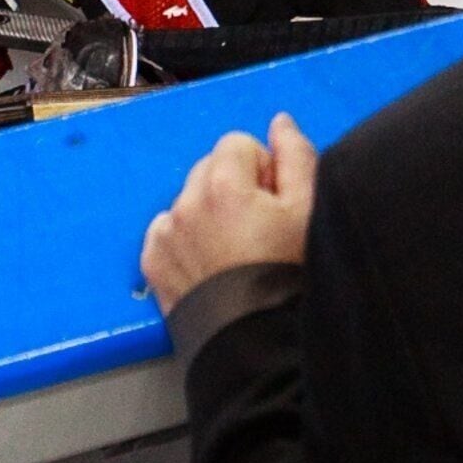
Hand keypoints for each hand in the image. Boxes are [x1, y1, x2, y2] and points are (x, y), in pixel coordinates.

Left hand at [140, 114, 316, 309]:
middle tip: (259, 228)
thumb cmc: (288, 276)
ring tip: (236, 251)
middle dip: (233, 187)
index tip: (274, 202)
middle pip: (210, 169)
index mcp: (223, 184)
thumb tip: (279, 124)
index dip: (262, 169)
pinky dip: (186, 239)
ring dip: (209, 213)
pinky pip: (168, 231)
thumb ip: (296, 156)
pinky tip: (211, 264)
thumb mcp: (309, 209)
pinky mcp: (153, 262)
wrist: (258, 339)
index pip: (238, 144)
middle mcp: (186, 203)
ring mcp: (165, 235)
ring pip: (189, 199)